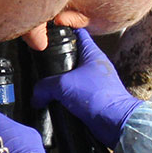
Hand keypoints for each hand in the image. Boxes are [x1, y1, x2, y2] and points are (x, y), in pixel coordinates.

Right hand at [30, 29, 141, 145]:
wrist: (115, 123)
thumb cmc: (97, 97)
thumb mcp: (63, 85)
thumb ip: (44, 86)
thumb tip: (36, 95)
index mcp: (93, 54)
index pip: (78, 33)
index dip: (64, 29)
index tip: (50, 30)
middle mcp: (95, 66)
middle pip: (73, 56)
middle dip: (57, 59)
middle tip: (41, 60)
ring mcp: (95, 82)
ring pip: (72, 76)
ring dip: (60, 81)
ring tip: (45, 83)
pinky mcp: (93, 99)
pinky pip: (75, 94)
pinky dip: (65, 97)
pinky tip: (54, 100)